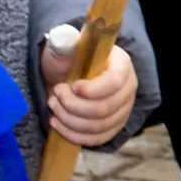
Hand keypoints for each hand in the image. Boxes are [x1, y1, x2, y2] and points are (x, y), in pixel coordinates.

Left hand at [43, 25, 137, 145]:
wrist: (71, 76)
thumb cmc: (70, 61)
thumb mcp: (66, 48)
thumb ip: (65, 44)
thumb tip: (64, 40)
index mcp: (121, 64)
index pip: (114, 82)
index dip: (92, 89)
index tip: (70, 86)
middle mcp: (128, 89)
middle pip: (104, 109)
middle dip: (73, 106)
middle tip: (54, 94)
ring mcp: (123, 110)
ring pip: (98, 126)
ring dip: (69, 120)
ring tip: (52, 107)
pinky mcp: (113, 127)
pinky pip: (97, 139)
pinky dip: (74, 135)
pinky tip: (57, 123)